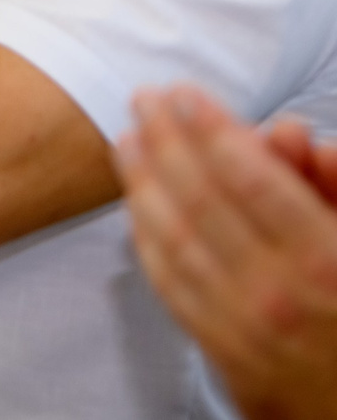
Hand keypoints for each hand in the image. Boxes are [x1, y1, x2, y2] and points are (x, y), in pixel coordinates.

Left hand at [117, 85, 336, 417]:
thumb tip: (292, 131)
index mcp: (325, 261)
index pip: (253, 180)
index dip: (211, 129)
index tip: (184, 91)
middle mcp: (278, 294)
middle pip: (202, 200)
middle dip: (167, 141)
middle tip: (143, 97)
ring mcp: (243, 326)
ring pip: (175, 239)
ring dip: (142, 182)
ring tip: (126, 139)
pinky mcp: (222, 352)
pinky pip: (170, 284)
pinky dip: (146, 238)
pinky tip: (135, 204)